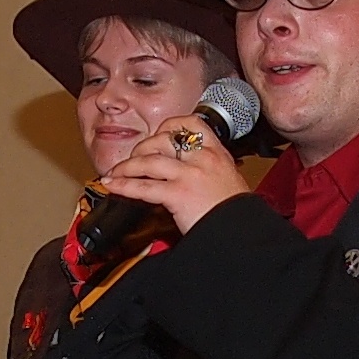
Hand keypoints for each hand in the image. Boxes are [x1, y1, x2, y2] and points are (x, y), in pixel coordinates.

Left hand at [88, 112, 251, 232]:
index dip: (169, 126)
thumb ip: (209, 173)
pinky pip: (144, 186)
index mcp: (217, 154)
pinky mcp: (179, 194)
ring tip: (115, 173)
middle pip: (162, 140)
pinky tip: (114, 186)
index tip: (157, 134)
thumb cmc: (238, 214)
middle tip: (133, 160)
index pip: (191, 124)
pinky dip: (124, 185)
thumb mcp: (229, 183)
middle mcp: (203, 159)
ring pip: (148, 161)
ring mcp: (190, 175)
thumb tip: (186, 175)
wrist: (243, 234)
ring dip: (126, 167)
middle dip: (141, 148)